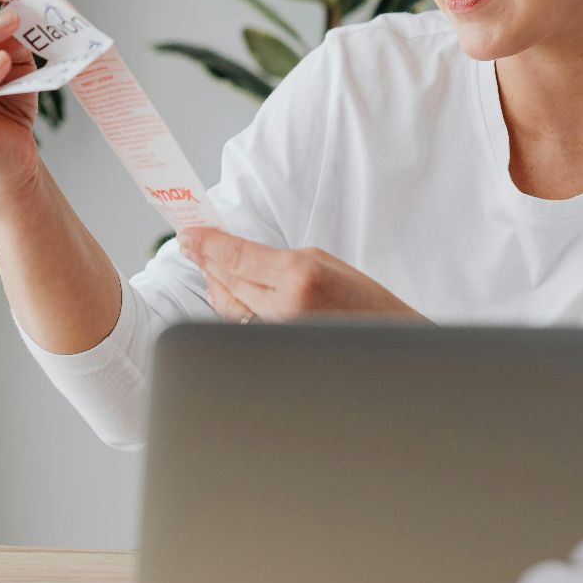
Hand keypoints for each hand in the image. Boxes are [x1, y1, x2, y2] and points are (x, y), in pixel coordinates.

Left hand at [177, 227, 427, 323]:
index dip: (207, 244)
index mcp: (299, 277)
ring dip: (215, 283)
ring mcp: (278, 333)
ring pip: (227, 306)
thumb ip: (277, 261)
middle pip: (226, 280)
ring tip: (207, 265)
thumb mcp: (323, 263)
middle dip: (205, 260)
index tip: (189, 234)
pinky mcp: (276, 349)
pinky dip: (230, 306)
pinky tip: (226, 293)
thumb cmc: (365, 303)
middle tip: (190, 244)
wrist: (392, 340)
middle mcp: (284, 308)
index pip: (236, 256)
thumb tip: (236, 257)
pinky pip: (241, 325)